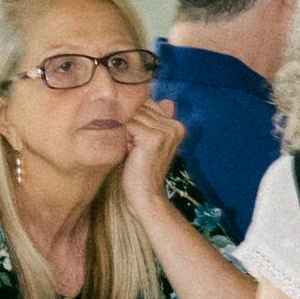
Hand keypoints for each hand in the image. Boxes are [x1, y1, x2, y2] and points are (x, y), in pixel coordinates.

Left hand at [119, 94, 187, 210]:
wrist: (146, 196)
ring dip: (123, 129)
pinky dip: (121, 136)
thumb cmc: (143, 170)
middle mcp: (174, 126)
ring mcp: (165, 132)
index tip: (133, 138)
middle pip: (140, 107)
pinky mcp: (152, 138)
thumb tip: (156, 102)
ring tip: (128, 148)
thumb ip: (151, 121)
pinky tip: (126, 150)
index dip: (134, 117)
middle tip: (129, 145)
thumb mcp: (149, 143)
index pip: (148, 103)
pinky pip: (127, 124)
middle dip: (128, 122)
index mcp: (177, 126)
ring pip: (132, 115)